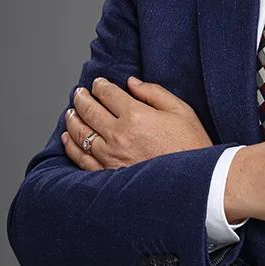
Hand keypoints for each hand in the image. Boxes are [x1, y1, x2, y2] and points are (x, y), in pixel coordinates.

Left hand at [61, 76, 213, 170]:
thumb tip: (131, 82)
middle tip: (78, 93)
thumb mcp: (180, 110)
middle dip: (82, 99)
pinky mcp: (108, 175)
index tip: (98, 83)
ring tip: (71, 111)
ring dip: (73, 119)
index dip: (100, 86)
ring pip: (81, 134)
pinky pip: (81, 159)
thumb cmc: (191, 145)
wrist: (195, 182)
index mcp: (135, 115)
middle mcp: (118, 135)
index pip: (108, 94)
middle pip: (90, 111)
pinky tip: (68, 138)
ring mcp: (110, 157)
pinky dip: (71, 146)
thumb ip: (153, 92)